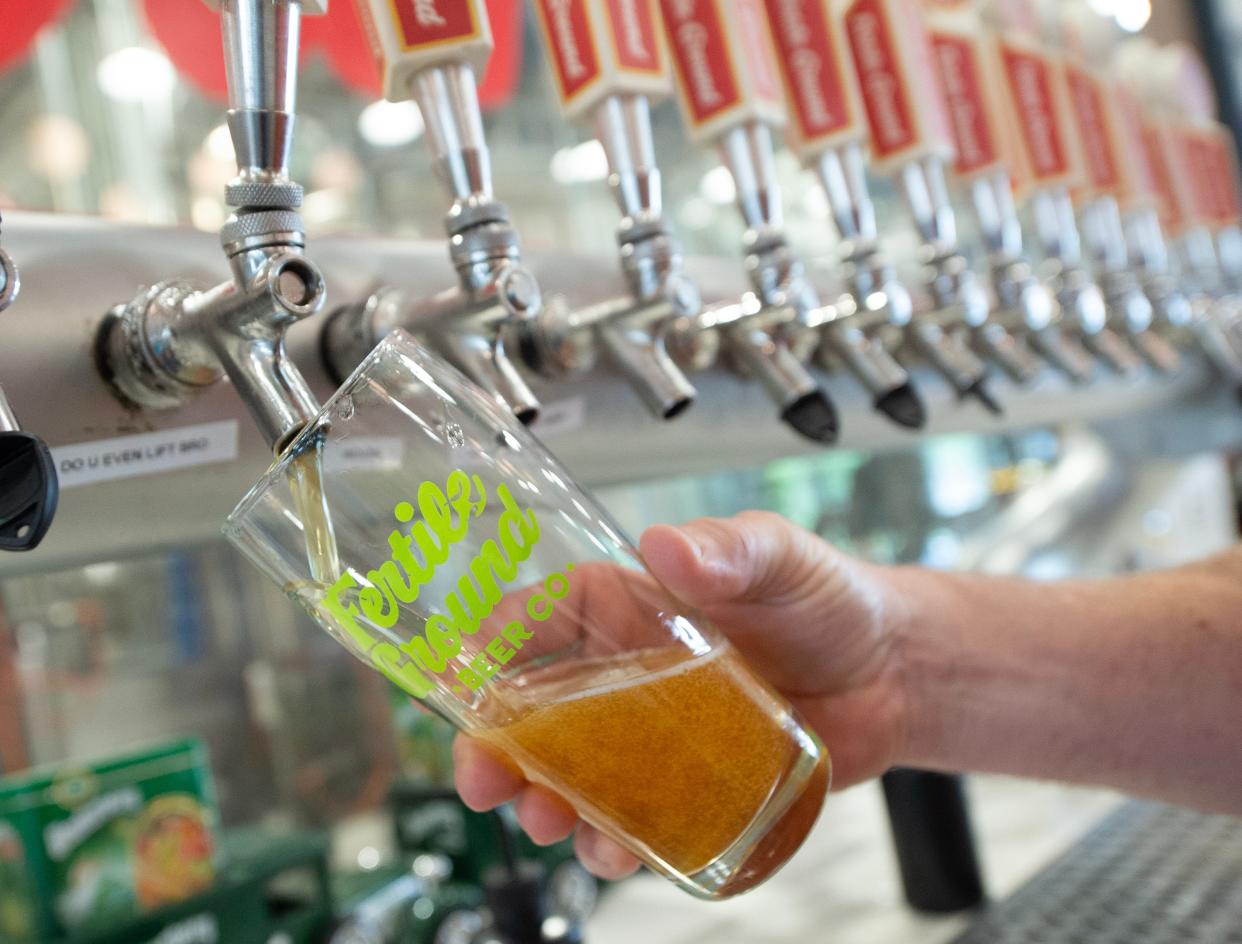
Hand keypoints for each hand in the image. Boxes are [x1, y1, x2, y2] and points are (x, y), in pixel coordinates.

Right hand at [452, 511, 909, 878]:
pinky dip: (615, 842)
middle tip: (482, 778)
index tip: (458, 675)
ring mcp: (651, 734)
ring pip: (572, 774)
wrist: (889, 673)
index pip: (539, 616)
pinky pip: (631, 819)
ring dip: (546, 803)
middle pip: (535, 710)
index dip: (490, 643)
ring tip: (549, 822)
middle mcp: (626, 671)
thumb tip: (672, 548)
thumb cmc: (825, 599)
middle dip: (497, 747)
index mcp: (629, 606)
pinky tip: (618, 849)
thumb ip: (729, 547)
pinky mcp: (684, 784)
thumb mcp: (779, 555)